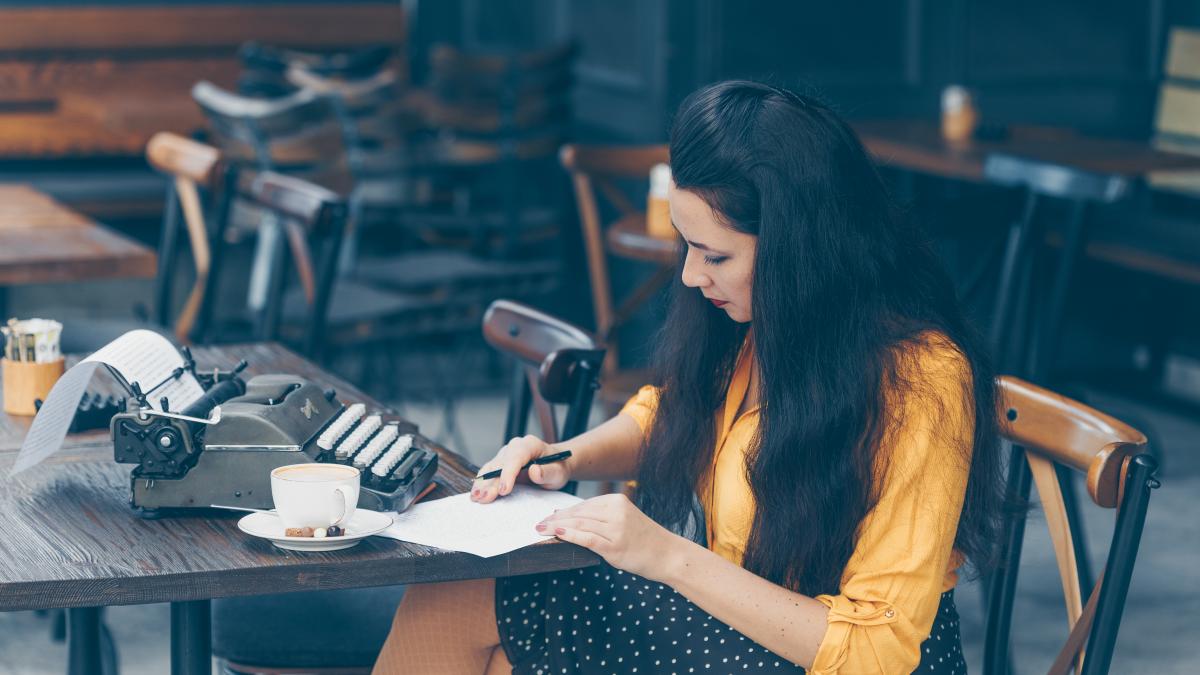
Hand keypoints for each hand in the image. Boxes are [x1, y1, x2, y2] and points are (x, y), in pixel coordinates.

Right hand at [471, 435, 570, 502]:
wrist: (556, 465)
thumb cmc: (558, 468)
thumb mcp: (558, 472)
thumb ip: (547, 472)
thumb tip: (534, 471)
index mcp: (529, 445)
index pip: (516, 457)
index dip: (508, 474)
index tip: (504, 490)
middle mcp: (515, 447)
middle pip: (500, 464)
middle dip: (491, 482)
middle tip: (483, 498)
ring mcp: (506, 455)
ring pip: (491, 468)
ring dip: (482, 484)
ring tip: (475, 497)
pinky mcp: (500, 464)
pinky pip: (489, 473)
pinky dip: (482, 484)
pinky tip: (476, 494)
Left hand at [536, 493, 685, 581]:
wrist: (667, 554)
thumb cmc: (643, 540)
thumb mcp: (623, 520)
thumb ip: (599, 517)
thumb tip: (565, 518)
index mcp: (616, 501)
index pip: (582, 505)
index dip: (562, 512)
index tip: (547, 517)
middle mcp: (616, 511)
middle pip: (578, 513)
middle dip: (555, 519)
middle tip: (537, 524)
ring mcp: (616, 528)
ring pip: (579, 524)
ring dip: (556, 527)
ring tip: (540, 530)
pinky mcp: (615, 546)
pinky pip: (587, 538)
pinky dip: (569, 535)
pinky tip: (556, 535)